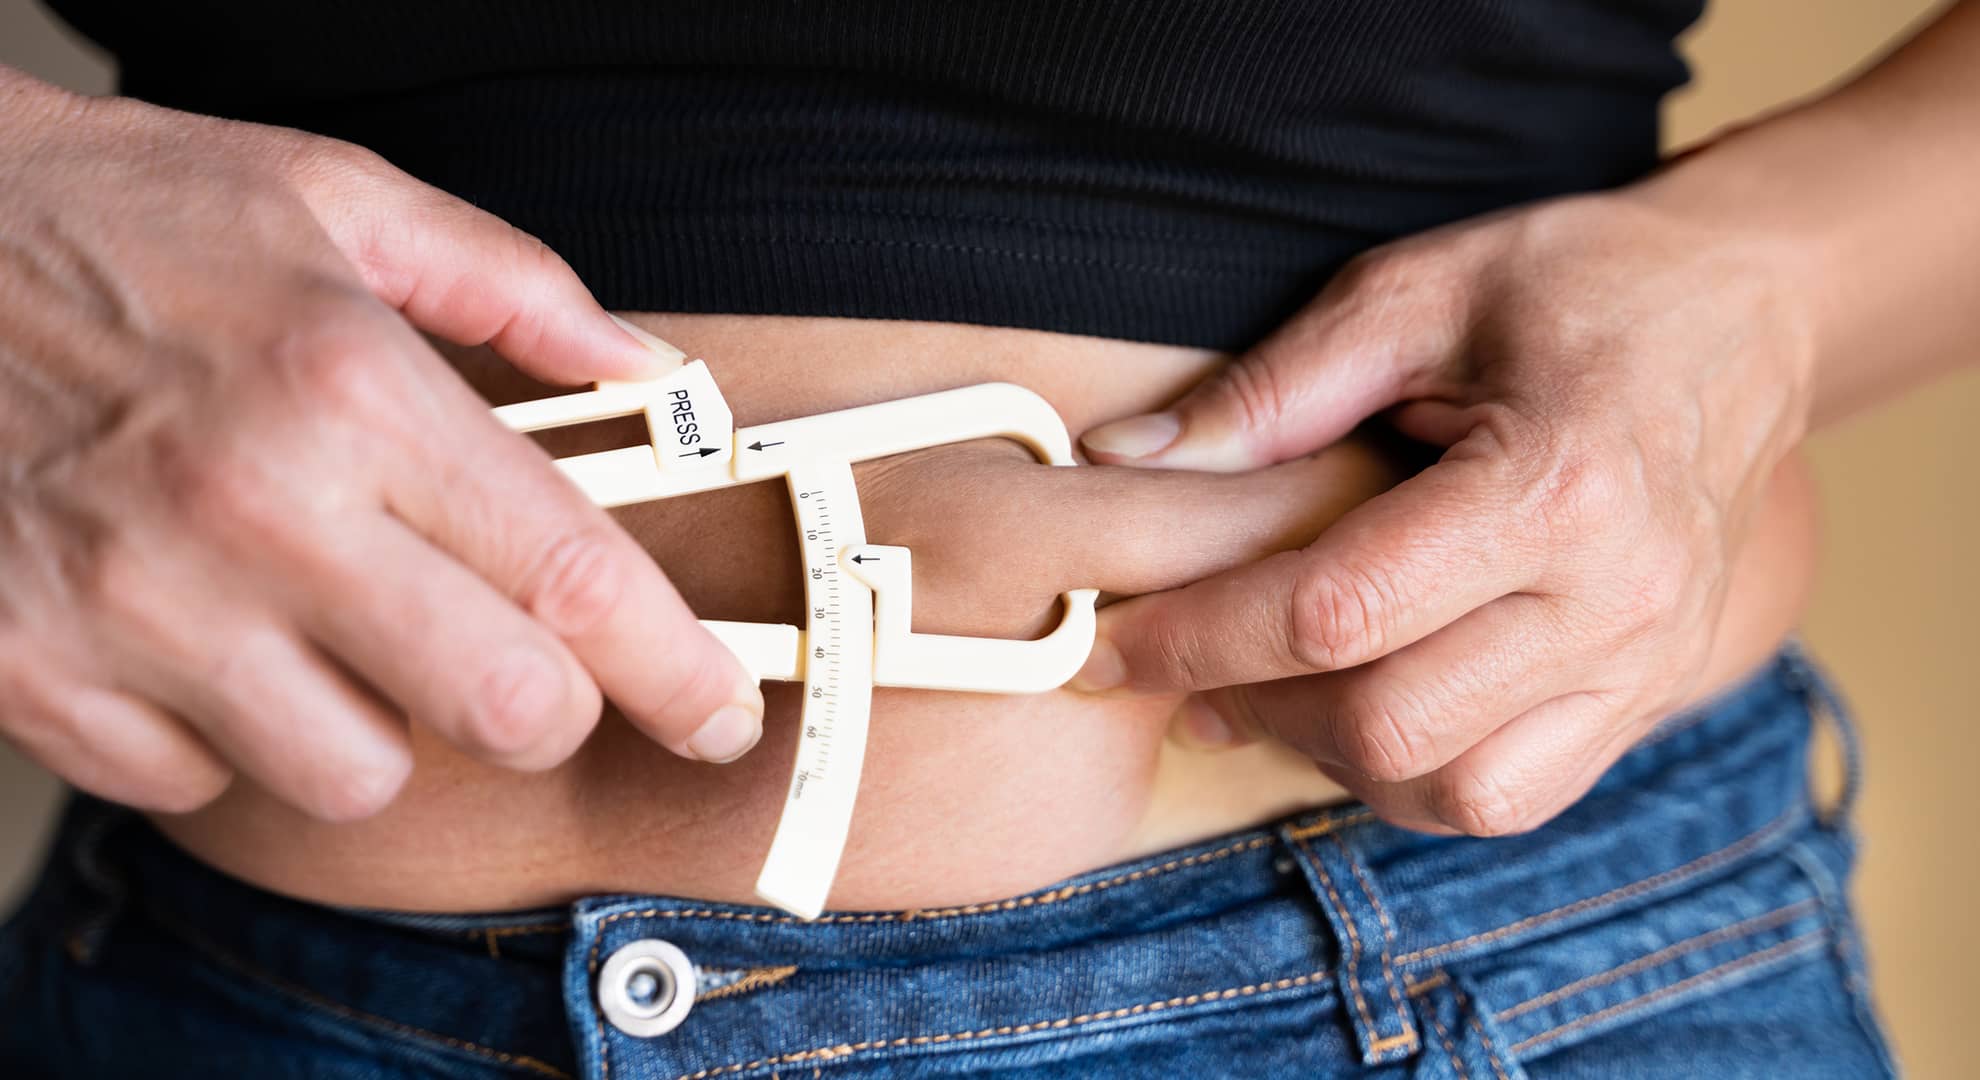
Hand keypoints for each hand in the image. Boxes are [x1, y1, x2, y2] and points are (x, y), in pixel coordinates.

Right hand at [0, 70, 762, 821]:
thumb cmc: (113, 215)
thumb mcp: (330, 198)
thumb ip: (510, 283)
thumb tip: (642, 361)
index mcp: (354, 388)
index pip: (578, 580)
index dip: (679, 670)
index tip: (716, 708)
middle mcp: (254, 510)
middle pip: (503, 711)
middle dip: (545, 704)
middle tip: (521, 658)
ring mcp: (133, 607)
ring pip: (357, 778)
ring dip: (380, 724)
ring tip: (332, 627)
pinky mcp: (28, 673)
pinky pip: (198, 786)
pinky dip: (227, 733)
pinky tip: (206, 637)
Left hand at [1074, 190, 1815, 835]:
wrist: (1746, 316)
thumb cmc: (1573, 285)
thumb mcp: (1414, 292)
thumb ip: (1271, 389)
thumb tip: (1122, 460)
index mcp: (1555, 487)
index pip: (1339, 613)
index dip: (1202, 636)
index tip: (1114, 638)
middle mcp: (1615, 602)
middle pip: (1391, 725)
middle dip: (1250, 702)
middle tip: (1178, 657)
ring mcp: (1645, 665)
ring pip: (1453, 791)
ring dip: (1327, 755)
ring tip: (1262, 683)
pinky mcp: (1649, 698)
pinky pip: (1513, 797)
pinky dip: (1414, 776)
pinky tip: (1358, 706)